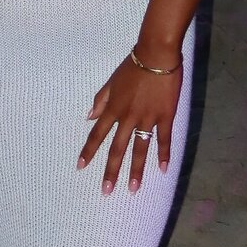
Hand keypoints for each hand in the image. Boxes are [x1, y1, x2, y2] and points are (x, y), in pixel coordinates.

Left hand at [77, 55, 182, 194]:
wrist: (155, 56)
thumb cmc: (132, 67)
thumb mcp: (111, 81)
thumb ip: (100, 100)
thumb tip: (88, 117)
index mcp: (113, 108)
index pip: (97, 134)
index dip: (89, 151)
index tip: (81, 167)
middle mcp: (127, 117)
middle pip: (117, 148)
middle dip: (110, 170)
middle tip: (106, 191)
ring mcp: (147, 118)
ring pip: (139, 149)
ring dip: (136, 170)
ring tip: (133, 189)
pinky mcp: (165, 117)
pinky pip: (164, 139)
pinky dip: (163, 155)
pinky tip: (163, 169)